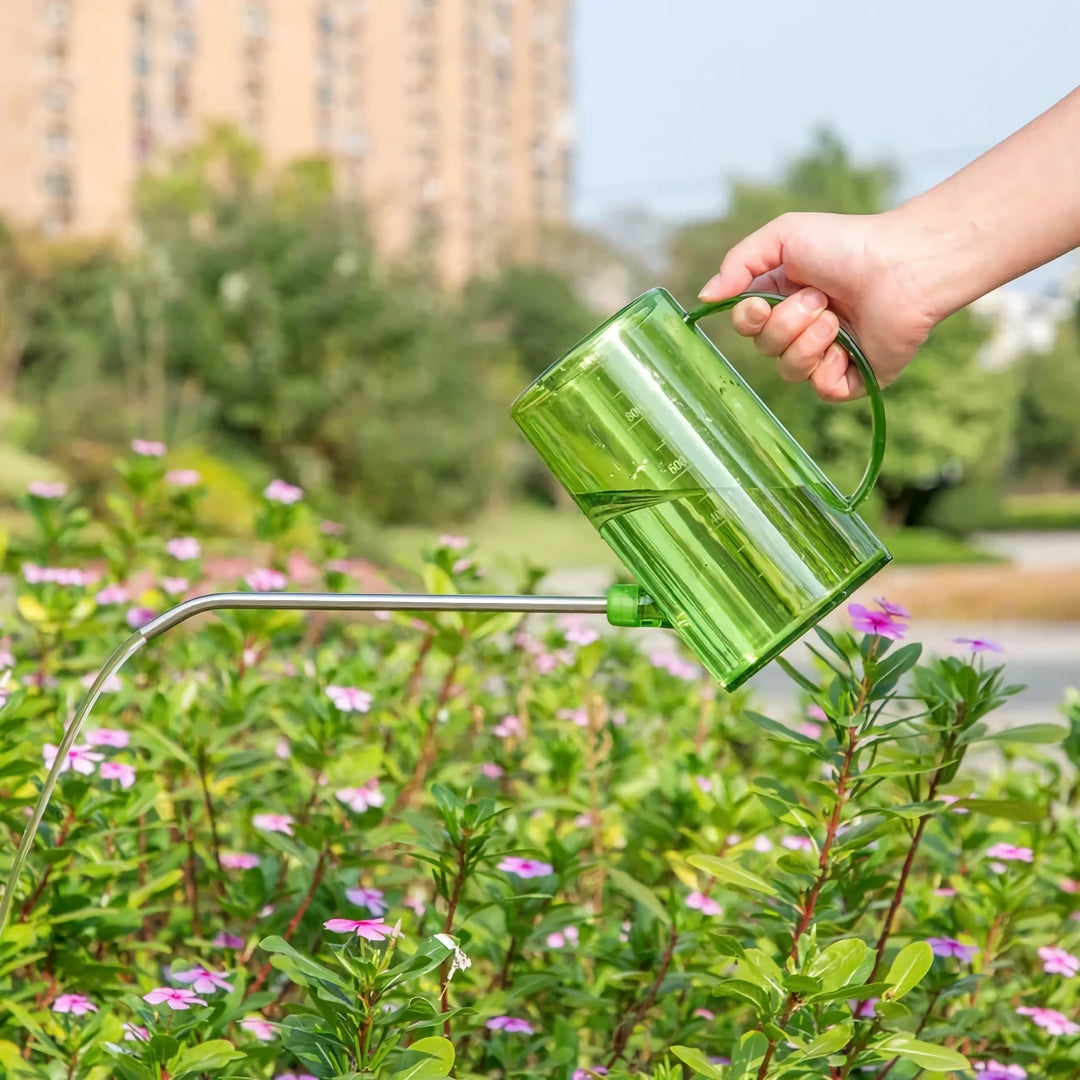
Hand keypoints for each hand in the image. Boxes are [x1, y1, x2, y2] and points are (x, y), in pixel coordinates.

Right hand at [697, 211, 941, 401]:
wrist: (902, 266)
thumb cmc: (847, 244)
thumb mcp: (782, 237)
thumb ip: (737, 263)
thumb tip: (704, 298)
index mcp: (782, 299)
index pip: (745, 325)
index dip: (748, 320)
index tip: (760, 304)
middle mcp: (802, 330)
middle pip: (765, 349)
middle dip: (787, 324)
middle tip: (820, 298)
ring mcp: (828, 356)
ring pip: (789, 371)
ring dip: (808, 341)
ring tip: (836, 316)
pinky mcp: (853, 378)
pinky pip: (820, 389)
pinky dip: (829, 366)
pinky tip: (847, 344)